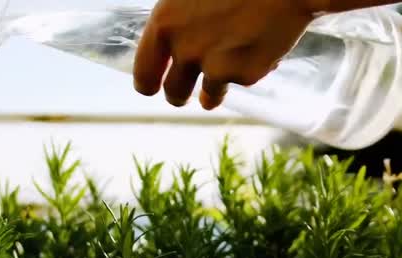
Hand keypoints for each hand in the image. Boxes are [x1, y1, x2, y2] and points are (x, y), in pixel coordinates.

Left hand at [133, 0, 322, 110]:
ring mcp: (218, 67)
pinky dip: (248, 68)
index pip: (144, 74)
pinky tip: (257, 44)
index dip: (148, 83)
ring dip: (212, 94)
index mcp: (165, 25)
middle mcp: (187, 51)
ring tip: (220, 79)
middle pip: (174, 93)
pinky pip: (243, 79)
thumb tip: (172, 37)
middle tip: (184, 94)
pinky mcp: (248, 75)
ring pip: (210, 96)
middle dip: (178, 95)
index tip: (152, 87)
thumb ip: (175, 19)